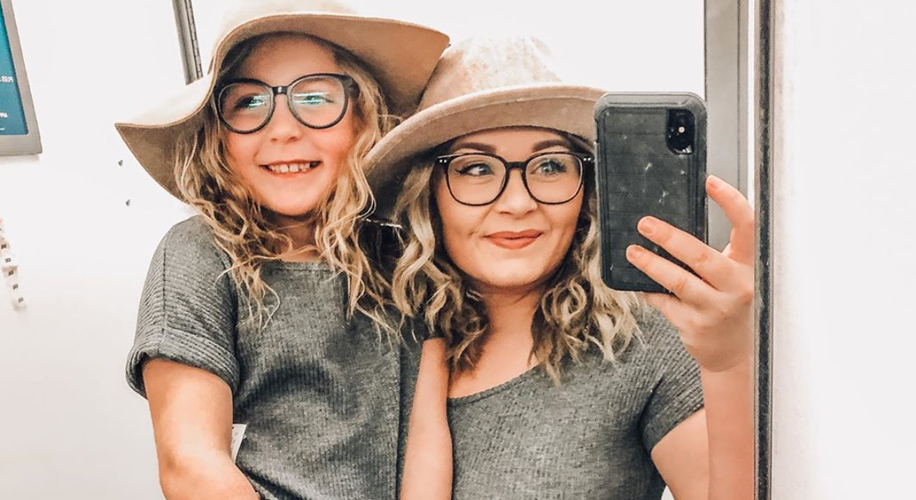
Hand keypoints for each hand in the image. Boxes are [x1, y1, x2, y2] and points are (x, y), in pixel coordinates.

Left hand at [625, 175, 754, 371]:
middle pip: (701, 255)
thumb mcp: (733, 276)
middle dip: (669, 237)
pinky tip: (638, 282)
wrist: (733, 352)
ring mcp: (715, 308)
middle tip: (645, 223)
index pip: (746, 227)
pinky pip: (664, 301)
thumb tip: (672, 226)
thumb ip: (714, 254)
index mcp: (748, 266)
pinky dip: (649, 289)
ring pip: (678, 280)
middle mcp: (736, 286)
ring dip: (650, 263)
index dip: (730, 202)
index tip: (710, 182)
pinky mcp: (694, 325)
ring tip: (632, 251)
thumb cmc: (730, 304)